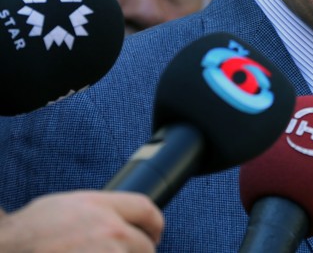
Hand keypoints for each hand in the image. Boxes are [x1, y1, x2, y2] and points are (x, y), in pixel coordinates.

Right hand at [0, 190, 163, 251]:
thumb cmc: (27, 233)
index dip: (155, 224)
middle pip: (146, 246)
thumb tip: (113, 220)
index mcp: (100, 206)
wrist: (6, 248)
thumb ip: (95, 211)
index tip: (155, 233)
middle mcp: (109, 229)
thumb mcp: (64, 206)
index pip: (146, 209)